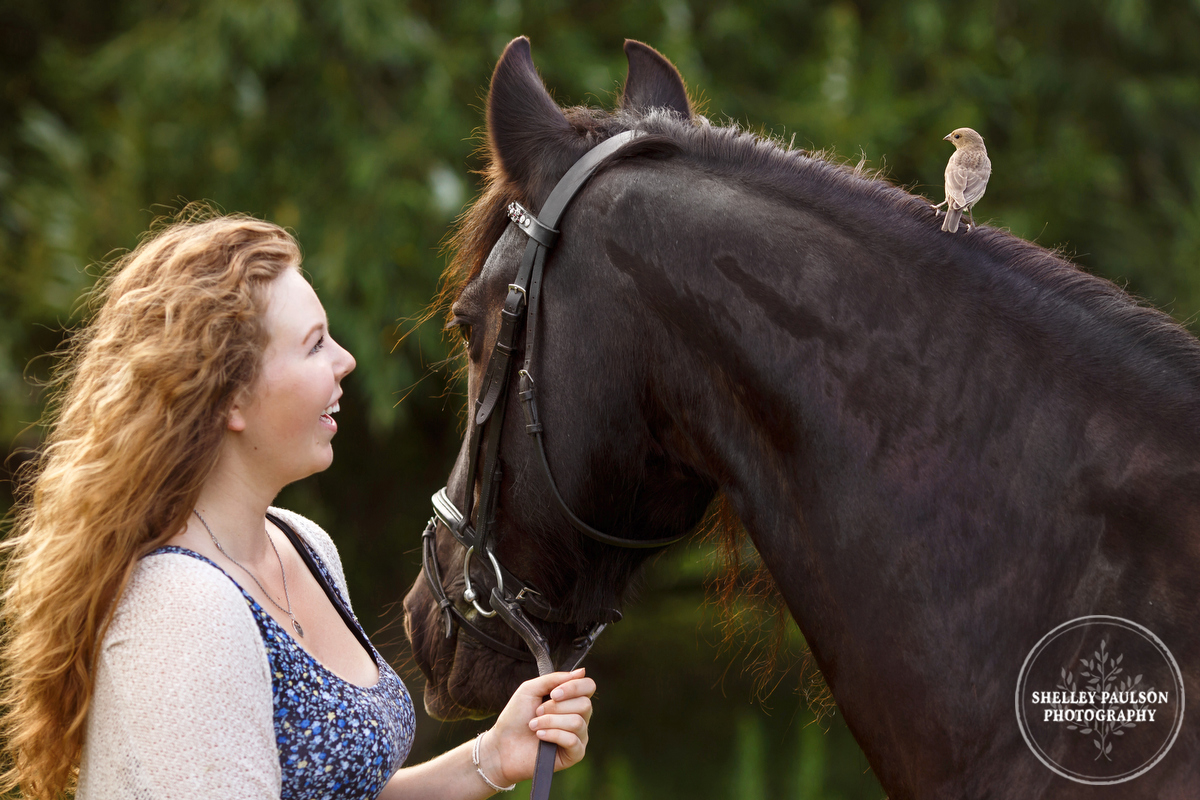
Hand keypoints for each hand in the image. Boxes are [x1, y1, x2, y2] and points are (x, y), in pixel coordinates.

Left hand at [478, 668, 594, 786]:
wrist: (503, 744)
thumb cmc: (516, 717)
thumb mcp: (531, 689)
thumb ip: (554, 679)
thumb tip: (582, 672)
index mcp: (570, 699)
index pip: (588, 686)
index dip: (574, 687)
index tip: (553, 693)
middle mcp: (579, 716)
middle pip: (584, 704)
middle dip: (556, 707)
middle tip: (537, 712)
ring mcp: (578, 736)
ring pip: (577, 722)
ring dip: (550, 721)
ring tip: (534, 725)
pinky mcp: (575, 754)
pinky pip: (573, 740)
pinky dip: (553, 735)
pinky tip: (540, 736)